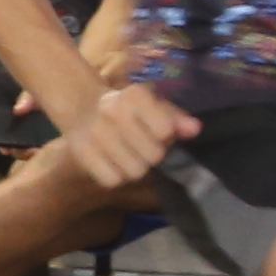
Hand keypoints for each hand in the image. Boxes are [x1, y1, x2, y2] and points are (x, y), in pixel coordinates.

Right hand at [61, 84, 191, 189]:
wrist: (81, 107)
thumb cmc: (128, 109)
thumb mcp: (153, 106)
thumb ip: (175, 118)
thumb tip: (194, 130)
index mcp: (134, 95)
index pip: (165, 131)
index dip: (166, 136)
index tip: (156, 131)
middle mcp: (112, 112)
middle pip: (153, 156)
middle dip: (152, 155)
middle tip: (142, 147)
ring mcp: (95, 134)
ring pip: (135, 172)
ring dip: (135, 168)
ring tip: (128, 156)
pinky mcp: (81, 153)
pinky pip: (112, 180)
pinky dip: (115, 176)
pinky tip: (112, 163)